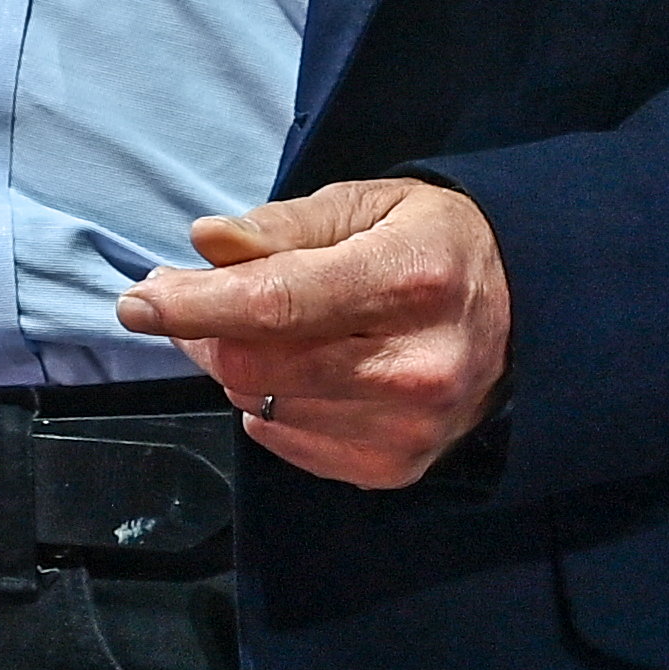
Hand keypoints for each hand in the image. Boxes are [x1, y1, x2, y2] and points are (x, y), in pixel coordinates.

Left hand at [114, 175, 510, 489]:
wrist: (531, 313)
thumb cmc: (435, 243)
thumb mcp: (369, 203)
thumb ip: (284, 225)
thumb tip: (206, 243)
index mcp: (407, 280)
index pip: (277, 302)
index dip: (195, 304)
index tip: (137, 299)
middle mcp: (414, 365)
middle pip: (259, 363)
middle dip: (201, 332)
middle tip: (185, 300)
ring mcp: (409, 426)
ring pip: (266, 406)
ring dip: (235, 368)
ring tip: (254, 329)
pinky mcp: (400, 466)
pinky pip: (292, 445)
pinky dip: (270, 409)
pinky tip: (294, 373)